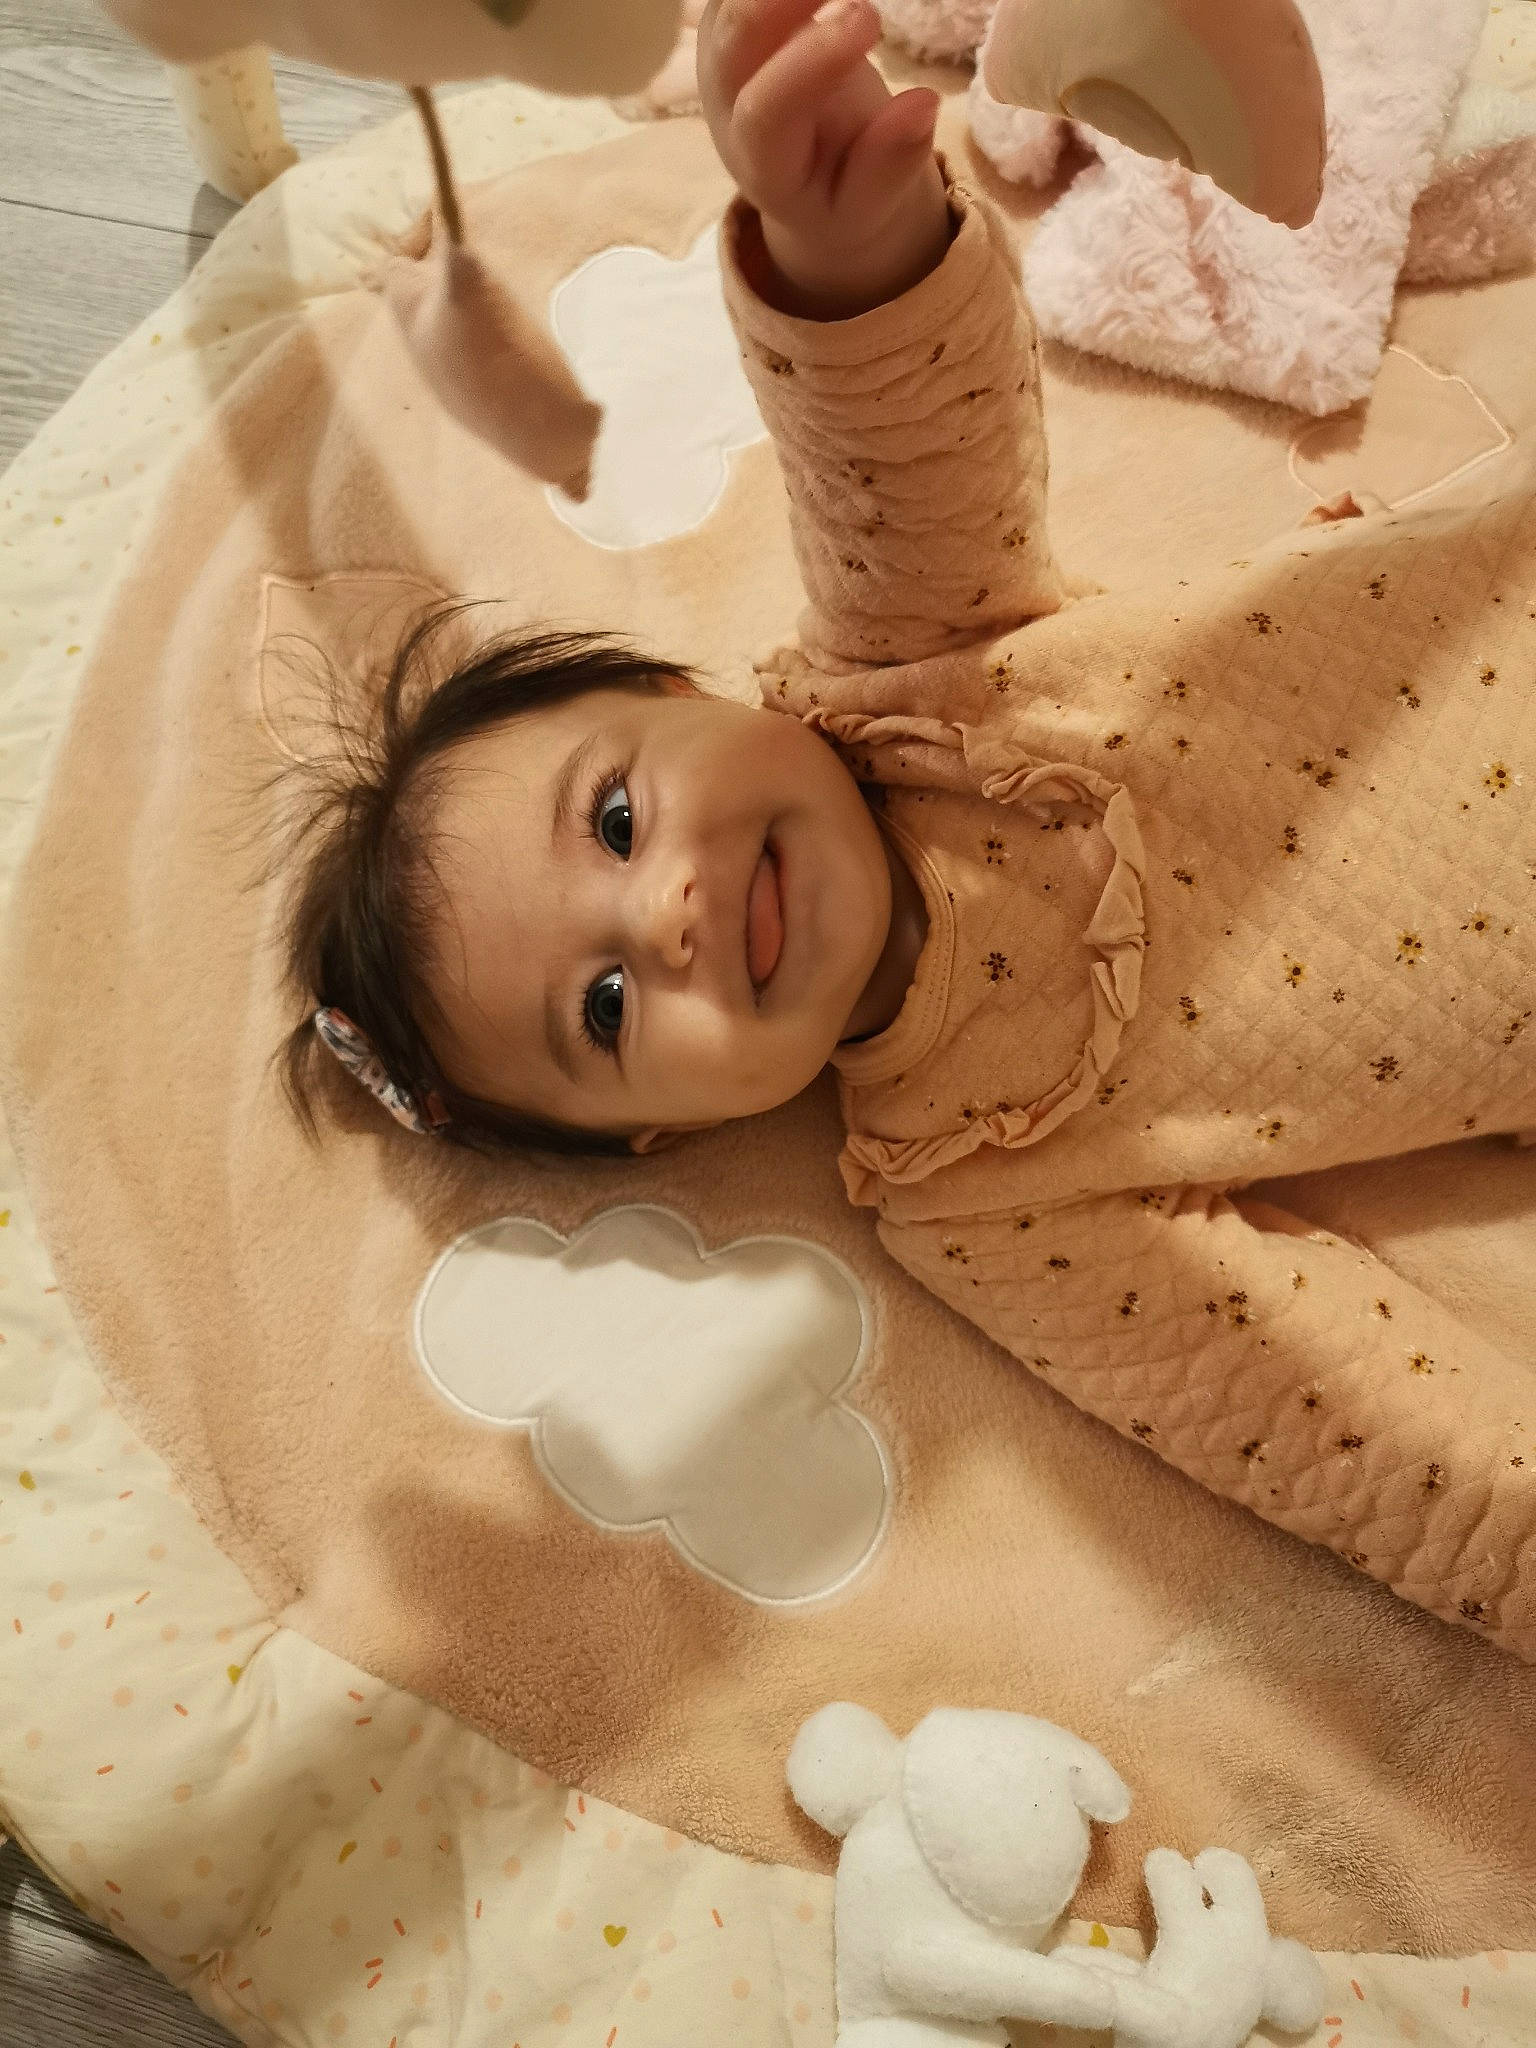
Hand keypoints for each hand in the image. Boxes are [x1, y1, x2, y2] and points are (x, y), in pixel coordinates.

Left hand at [698, 0, 951, 316]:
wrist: (815, 180)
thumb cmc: (843, 202)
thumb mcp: (871, 209)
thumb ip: (889, 167)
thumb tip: (921, 107)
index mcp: (763, 165)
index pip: (767, 113)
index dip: (808, 65)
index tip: (867, 19)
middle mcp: (727, 107)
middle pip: (730, 43)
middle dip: (775, 0)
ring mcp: (723, 59)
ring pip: (725, 7)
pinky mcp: (733, 24)